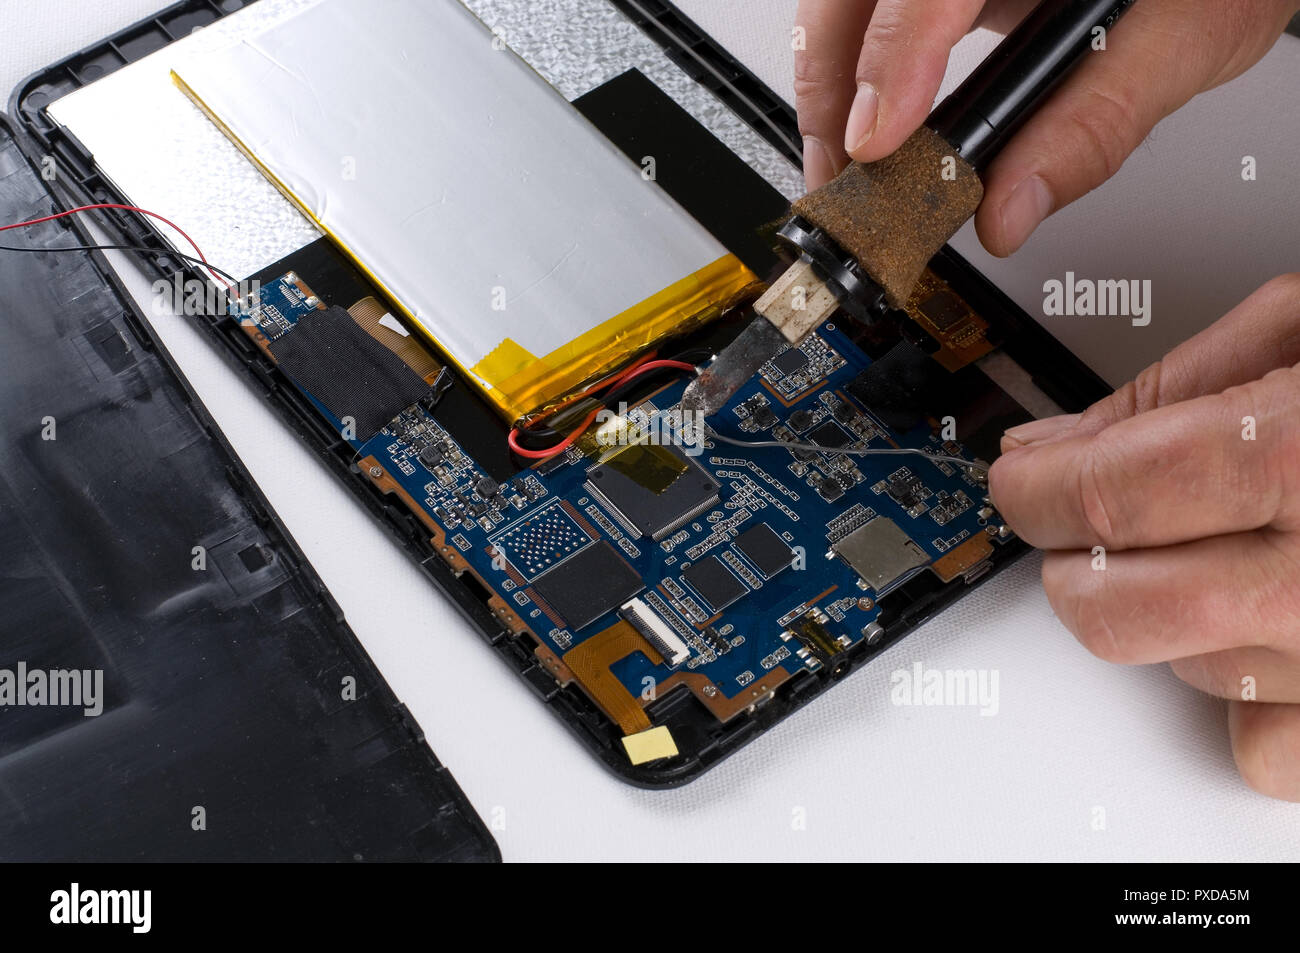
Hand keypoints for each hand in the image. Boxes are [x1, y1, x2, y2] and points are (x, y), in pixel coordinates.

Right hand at [793, 0, 1298, 254]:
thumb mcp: (1185, 38)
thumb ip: (1095, 126)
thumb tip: (1010, 207)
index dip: (893, 66)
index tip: (877, 145)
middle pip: (853, 0)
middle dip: (833, 95)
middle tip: (842, 185)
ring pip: (845, 6)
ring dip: (834, 85)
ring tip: (848, 166)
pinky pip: (871, 10)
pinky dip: (857, 66)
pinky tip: (868, 120)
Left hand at [989, 274, 1299, 799]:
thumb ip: (1184, 382)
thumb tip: (1068, 441)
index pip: (1103, 494)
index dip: (1035, 487)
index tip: (1021, 478)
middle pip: (1115, 607)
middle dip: (1072, 559)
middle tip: (1076, 521)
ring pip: (1181, 670)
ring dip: (1167, 611)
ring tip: (1224, 546)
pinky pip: (1259, 749)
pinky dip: (1244, 693)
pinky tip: (1272, 623)